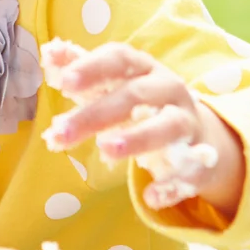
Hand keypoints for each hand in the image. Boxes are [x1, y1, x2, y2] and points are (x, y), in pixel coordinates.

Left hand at [43, 43, 245, 214]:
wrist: (198, 135)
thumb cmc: (143, 105)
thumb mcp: (115, 84)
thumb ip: (82, 69)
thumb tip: (49, 52)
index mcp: (145, 68)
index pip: (120, 59)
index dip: (92, 68)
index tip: (64, 82)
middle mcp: (170, 90)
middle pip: (135, 95)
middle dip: (96, 114)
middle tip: (60, 133)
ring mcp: (188, 123)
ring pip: (167, 126)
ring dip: (137, 138)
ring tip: (105, 151)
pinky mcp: (200, 158)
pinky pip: (190, 170)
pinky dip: (171, 184)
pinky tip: (149, 197)